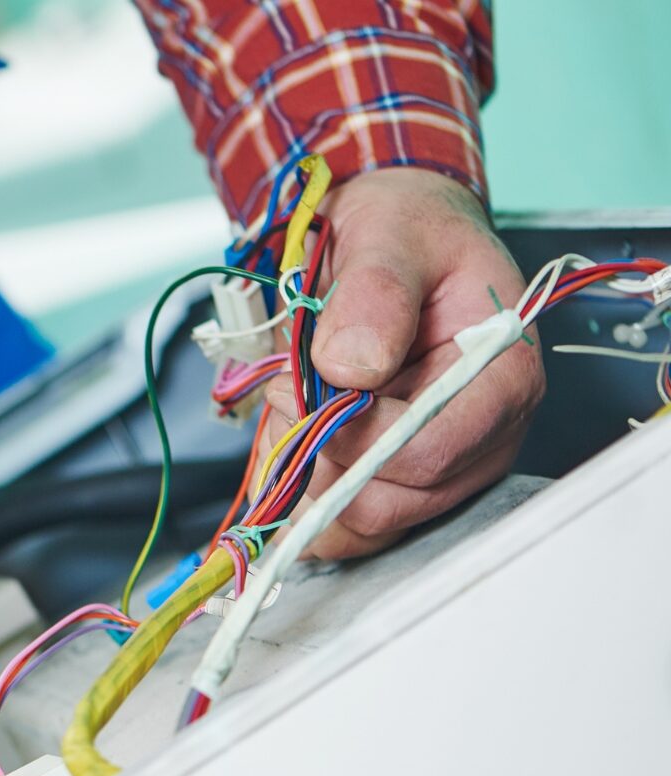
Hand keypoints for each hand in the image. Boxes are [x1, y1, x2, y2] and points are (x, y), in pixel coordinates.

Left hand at [260, 167, 542, 558]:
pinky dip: (306, 494)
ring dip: (307, 473)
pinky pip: (347, 526)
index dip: (355, 436)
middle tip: (288, 390)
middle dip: (322, 454)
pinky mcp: (401, 480)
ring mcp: (445, 464)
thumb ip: (374, 294)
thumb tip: (350, 367)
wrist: (392, 240)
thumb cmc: (406, 233)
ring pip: (363, 522)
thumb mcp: (390, 235)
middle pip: (392, 501)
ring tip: (294, 404)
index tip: (302, 390)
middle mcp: (485, 433)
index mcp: (503, 374)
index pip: (430, 451)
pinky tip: (295, 440)